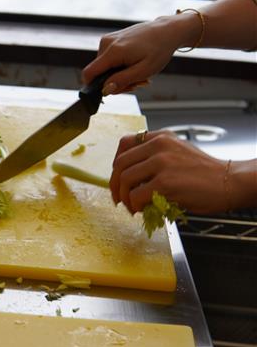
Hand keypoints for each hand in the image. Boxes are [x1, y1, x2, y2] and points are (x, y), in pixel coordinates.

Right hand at [82, 14, 198, 93]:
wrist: (167, 30)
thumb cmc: (159, 49)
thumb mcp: (144, 70)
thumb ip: (122, 81)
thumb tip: (104, 90)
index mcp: (113, 51)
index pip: (89, 73)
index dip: (94, 87)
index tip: (110, 91)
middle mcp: (106, 43)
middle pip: (98, 72)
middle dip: (114, 81)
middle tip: (135, 83)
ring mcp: (108, 39)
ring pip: (104, 67)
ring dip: (118, 74)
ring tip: (137, 72)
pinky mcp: (111, 39)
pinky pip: (108, 59)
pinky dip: (119, 65)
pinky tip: (133, 64)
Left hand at [109, 130, 228, 214]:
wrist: (230, 182)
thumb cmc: (205, 173)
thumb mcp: (178, 153)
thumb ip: (155, 157)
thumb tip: (129, 176)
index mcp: (161, 137)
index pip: (124, 144)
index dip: (116, 163)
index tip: (118, 177)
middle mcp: (159, 146)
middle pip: (120, 164)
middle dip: (115, 185)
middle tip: (119, 198)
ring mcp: (161, 163)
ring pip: (125, 180)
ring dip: (124, 197)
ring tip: (132, 207)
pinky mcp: (165, 182)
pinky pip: (136, 195)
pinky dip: (135, 205)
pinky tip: (143, 209)